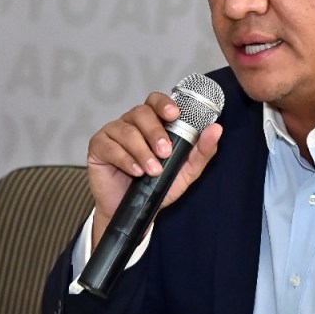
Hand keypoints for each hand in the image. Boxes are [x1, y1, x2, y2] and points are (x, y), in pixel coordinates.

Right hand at [86, 92, 221, 243]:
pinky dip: (125, 159)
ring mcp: (113, 133)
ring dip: (142, 151)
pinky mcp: (98, 146)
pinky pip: (110, 146)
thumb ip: (201, 151)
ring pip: (126, 131)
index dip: (164, 104)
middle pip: (141, 113)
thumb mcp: (185, 172)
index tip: (174, 115)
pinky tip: (135, 171)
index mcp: (153, 122)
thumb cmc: (158, 187)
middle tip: (165, 153)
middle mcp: (132, 123)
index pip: (156, 101)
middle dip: (155, 133)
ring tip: (152, 171)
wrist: (135, 212)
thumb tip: (216, 128)